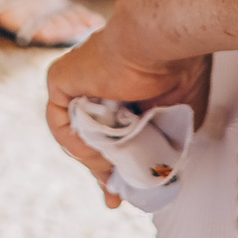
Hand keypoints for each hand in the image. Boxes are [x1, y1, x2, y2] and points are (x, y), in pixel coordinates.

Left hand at [44, 30, 211, 210]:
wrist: (160, 41)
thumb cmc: (177, 70)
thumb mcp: (174, 122)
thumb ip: (161, 144)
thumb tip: (153, 174)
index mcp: (126, 87)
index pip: (112, 131)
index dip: (117, 163)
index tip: (122, 194)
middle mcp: (99, 83)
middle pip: (92, 136)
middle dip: (102, 170)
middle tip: (114, 196)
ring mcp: (78, 80)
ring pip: (77, 131)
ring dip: (93, 158)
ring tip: (113, 173)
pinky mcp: (60, 78)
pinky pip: (60, 121)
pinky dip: (76, 142)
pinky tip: (96, 154)